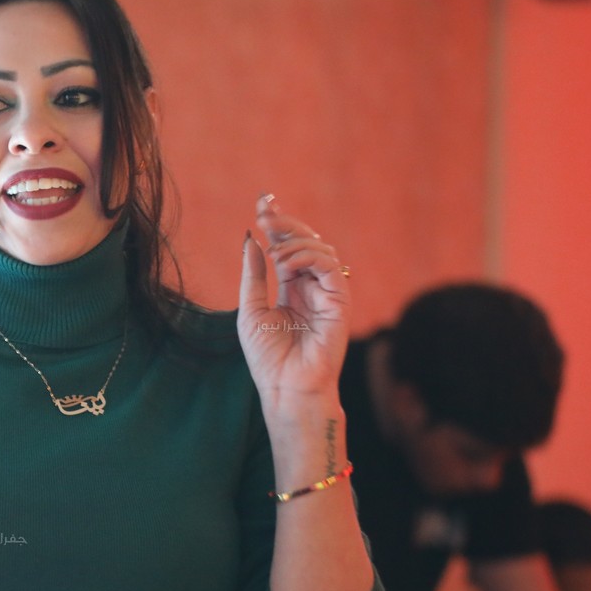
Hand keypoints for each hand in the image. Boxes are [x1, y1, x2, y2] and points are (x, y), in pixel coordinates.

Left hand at [236, 194, 350, 409]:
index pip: (287, 247)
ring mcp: (327, 293)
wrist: (286, 387)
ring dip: (294, 240)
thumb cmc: (268, 358)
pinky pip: (328, 265)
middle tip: (264, 211)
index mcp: (292, 289)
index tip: (262, 203)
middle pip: (305, 242)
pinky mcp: (339, 300)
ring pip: (321, 248)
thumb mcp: (251, 309)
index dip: (277, 224)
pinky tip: (285, 261)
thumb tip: (251, 238)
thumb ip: (253, 274)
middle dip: (285, 222)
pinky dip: (307, 256)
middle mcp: (311, 287)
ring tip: (272, 251)